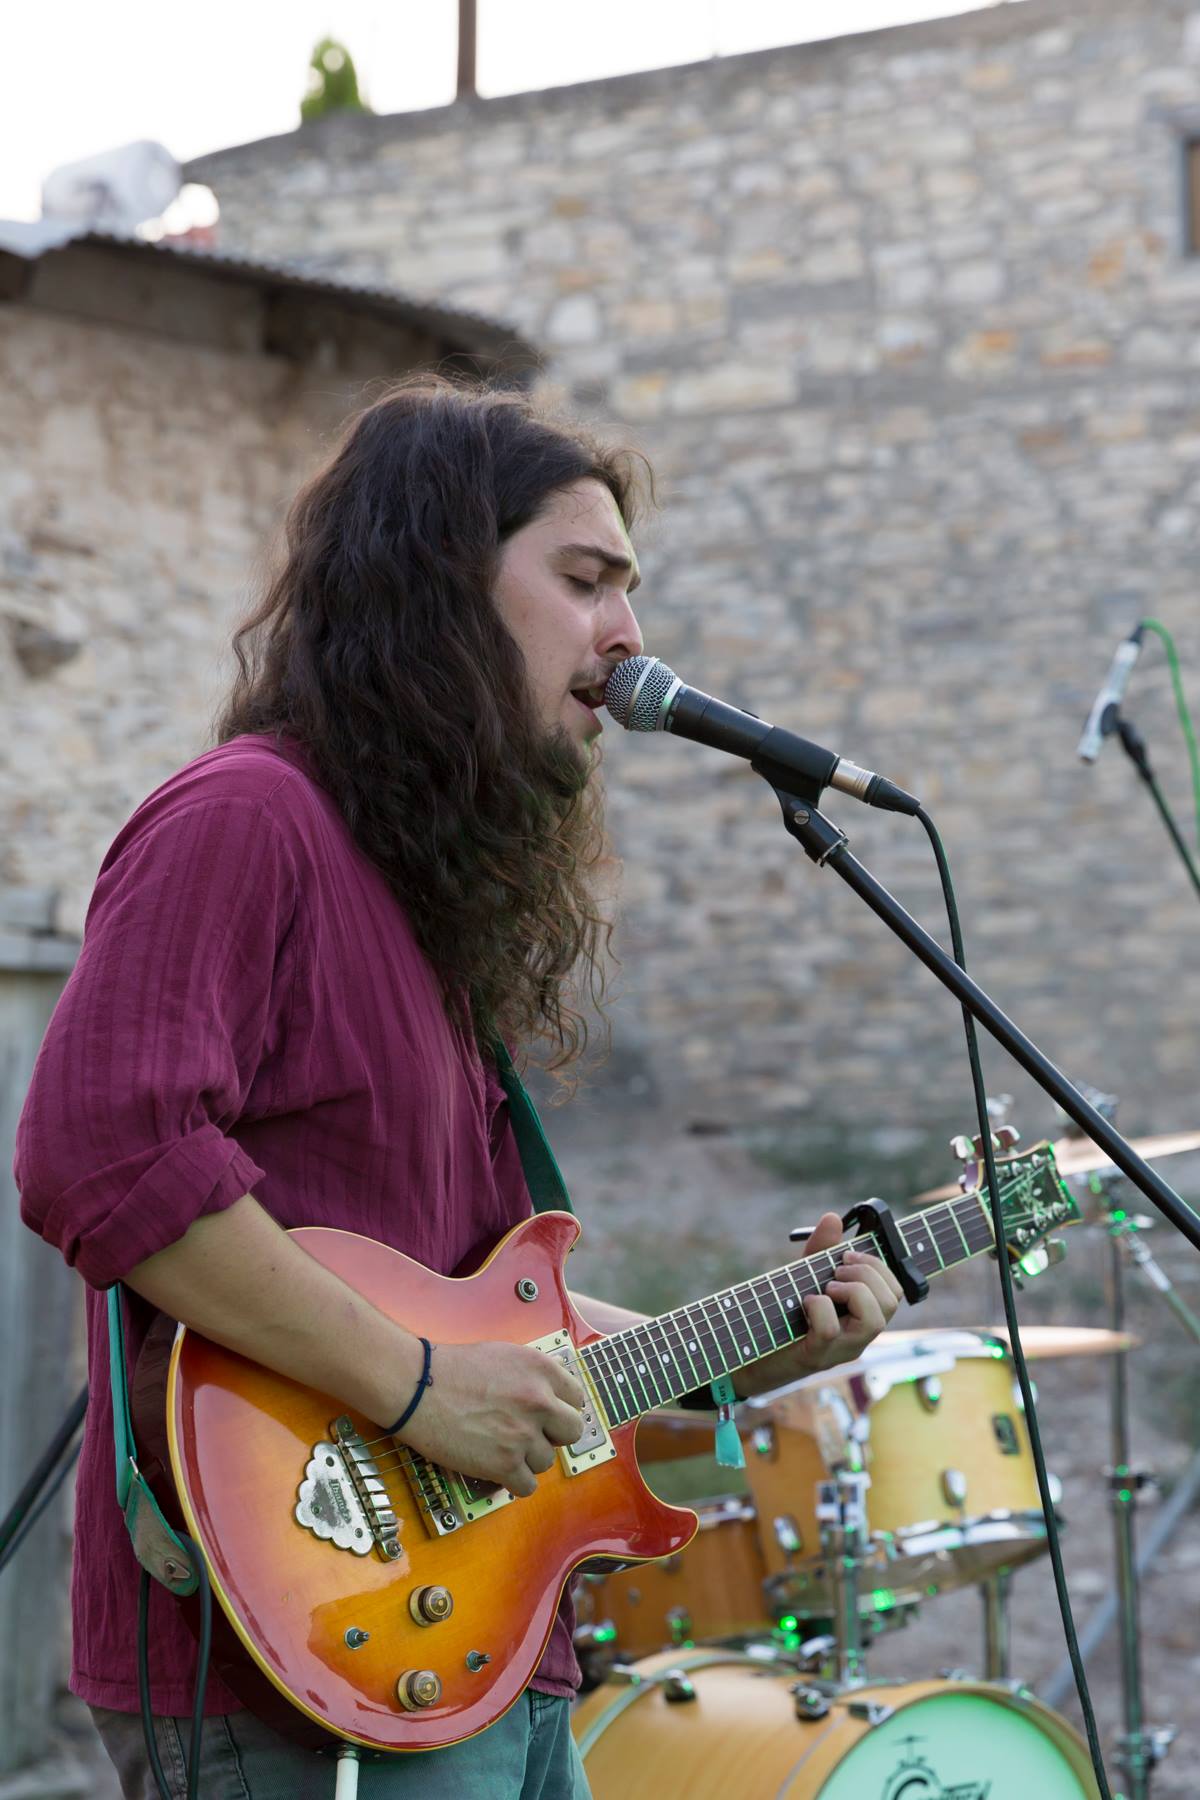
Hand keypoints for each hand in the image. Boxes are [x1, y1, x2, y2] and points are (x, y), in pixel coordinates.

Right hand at [397, 1340, 586, 1497]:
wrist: (417, 1387)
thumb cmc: (451, 1370)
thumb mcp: (503, 1356)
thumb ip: (532, 1377)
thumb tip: (550, 1397)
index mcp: (541, 1370)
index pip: (576, 1398)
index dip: (561, 1409)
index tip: (549, 1417)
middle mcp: (540, 1401)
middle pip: (572, 1431)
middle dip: (553, 1435)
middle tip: (530, 1434)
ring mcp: (524, 1434)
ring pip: (547, 1461)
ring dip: (527, 1458)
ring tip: (501, 1447)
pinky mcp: (504, 1463)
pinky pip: (527, 1486)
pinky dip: (513, 1481)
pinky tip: (498, 1468)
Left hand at [736, 1211, 902, 1397]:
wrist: (751, 1351)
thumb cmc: (783, 1315)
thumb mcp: (805, 1277)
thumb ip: (821, 1251)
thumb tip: (832, 1217)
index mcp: (861, 1316)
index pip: (895, 1292)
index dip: (878, 1266)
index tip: (848, 1255)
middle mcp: (858, 1336)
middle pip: (891, 1303)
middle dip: (867, 1273)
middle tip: (837, 1269)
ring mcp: (841, 1349)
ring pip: (873, 1321)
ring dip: (853, 1291)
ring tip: (828, 1286)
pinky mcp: (816, 1355)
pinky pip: (830, 1329)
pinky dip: (820, 1307)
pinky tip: (806, 1302)